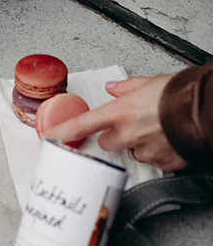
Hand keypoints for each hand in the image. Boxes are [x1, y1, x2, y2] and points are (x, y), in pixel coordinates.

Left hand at [43, 74, 186, 170]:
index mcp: (119, 113)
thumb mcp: (148, 82)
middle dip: (114, 136)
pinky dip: (157, 152)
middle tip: (129, 124)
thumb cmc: (179, 93)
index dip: (61, 132)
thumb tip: (112, 89)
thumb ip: (125, 88)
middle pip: (107, 143)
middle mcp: (128, 135)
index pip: (81, 125)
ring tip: (155, 129)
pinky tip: (168, 140)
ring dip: (137, 144)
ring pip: (131, 152)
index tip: (48, 137)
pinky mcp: (163, 163)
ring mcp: (145, 152)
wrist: (206, 110)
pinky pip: (153, 160)